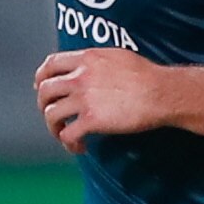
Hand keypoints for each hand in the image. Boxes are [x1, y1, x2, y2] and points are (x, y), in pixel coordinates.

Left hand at [35, 48, 175, 152]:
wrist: (162, 93)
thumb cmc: (148, 76)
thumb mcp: (118, 56)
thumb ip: (97, 61)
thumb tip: (90, 67)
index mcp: (86, 59)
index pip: (50, 65)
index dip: (41, 77)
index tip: (41, 86)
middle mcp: (80, 77)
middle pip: (46, 91)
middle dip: (44, 104)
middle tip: (52, 114)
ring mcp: (84, 99)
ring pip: (51, 114)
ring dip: (54, 126)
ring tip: (63, 133)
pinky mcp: (92, 120)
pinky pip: (68, 134)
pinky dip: (69, 143)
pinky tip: (79, 146)